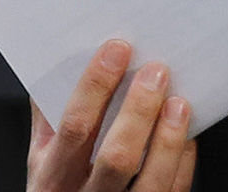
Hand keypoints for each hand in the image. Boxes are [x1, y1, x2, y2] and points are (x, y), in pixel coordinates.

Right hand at [27, 39, 195, 191]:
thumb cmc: (58, 188)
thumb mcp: (41, 158)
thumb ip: (50, 117)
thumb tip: (63, 63)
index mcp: (53, 176)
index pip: (75, 127)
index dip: (95, 86)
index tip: (117, 50)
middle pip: (116, 156)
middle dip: (139, 109)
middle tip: (156, 71)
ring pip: (150, 179)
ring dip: (168, 138)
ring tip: (179, 103)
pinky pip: (171, 189)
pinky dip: (182, 160)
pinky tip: (186, 135)